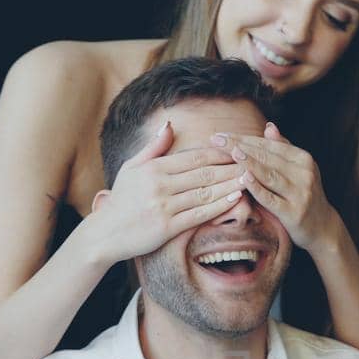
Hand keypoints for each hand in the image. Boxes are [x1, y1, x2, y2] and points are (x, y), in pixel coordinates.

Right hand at [86, 121, 245, 264]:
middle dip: (231, 167)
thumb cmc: (121, 200)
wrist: (105, 234)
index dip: (219, 153)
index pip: (194, 157)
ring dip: (230, 184)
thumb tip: (170, 124)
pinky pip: (198, 215)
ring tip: (250, 178)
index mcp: (153, 168)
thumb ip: (153, 148)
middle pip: (204, 173)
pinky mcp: (166, 227)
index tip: (238, 150)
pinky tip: (234, 199)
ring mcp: (163, 206)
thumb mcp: (131, 168)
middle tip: (253, 162)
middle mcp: (159, 185)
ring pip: (204, 193)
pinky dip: (218, 206)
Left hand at [215, 123, 343, 251]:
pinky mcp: (294, 212)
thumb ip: (283, 149)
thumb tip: (269, 126)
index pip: (268, 145)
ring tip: (231, 152)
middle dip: (240, 146)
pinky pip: (272, 199)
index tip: (221, 135)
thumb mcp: (298, 170)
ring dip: (249, 162)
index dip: (244, 138)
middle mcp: (304, 173)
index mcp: (303, 159)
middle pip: (267, 156)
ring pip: (270, 174)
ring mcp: (300, 193)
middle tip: (217, 139)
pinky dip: (258, 188)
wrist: (322, 228)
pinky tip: (244, 178)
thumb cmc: (303, 195)